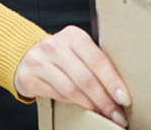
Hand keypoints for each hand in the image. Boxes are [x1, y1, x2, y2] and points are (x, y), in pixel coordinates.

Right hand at [13, 26, 132, 126]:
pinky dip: (74, 105)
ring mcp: (39, 61)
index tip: (124, 98)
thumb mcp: (78, 50)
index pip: (97, 60)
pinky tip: (85, 110)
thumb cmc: (61, 55)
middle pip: (85, 78)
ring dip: (91, 105)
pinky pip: (57, 96)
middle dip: (104, 99)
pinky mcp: (29, 78)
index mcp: (73, 35)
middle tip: (117, 114)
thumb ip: (95, 62)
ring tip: (104, 114)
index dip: (112, 81)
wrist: (26, 55)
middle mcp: (55, 46)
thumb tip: (121, 88)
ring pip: (71, 90)